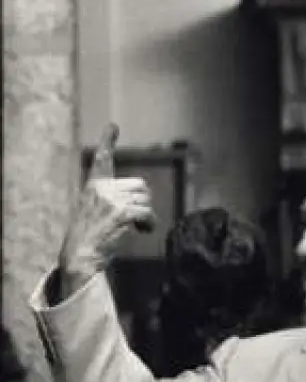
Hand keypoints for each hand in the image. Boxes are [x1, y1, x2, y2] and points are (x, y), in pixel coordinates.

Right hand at [58, 124, 155, 294]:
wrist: (80, 254)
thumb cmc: (90, 236)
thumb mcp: (94, 209)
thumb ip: (111, 197)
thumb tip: (141, 194)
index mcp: (93, 185)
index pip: (102, 160)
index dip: (107, 142)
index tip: (112, 126)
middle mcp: (102, 188)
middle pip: (140, 186)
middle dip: (142, 201)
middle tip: (132, 218)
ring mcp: (111, 199)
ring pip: (146, 200)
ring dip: (147, 215)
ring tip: (133, 226)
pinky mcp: (122, 212)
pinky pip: (148, 213)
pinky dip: (150, 224)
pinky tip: (142, 231)